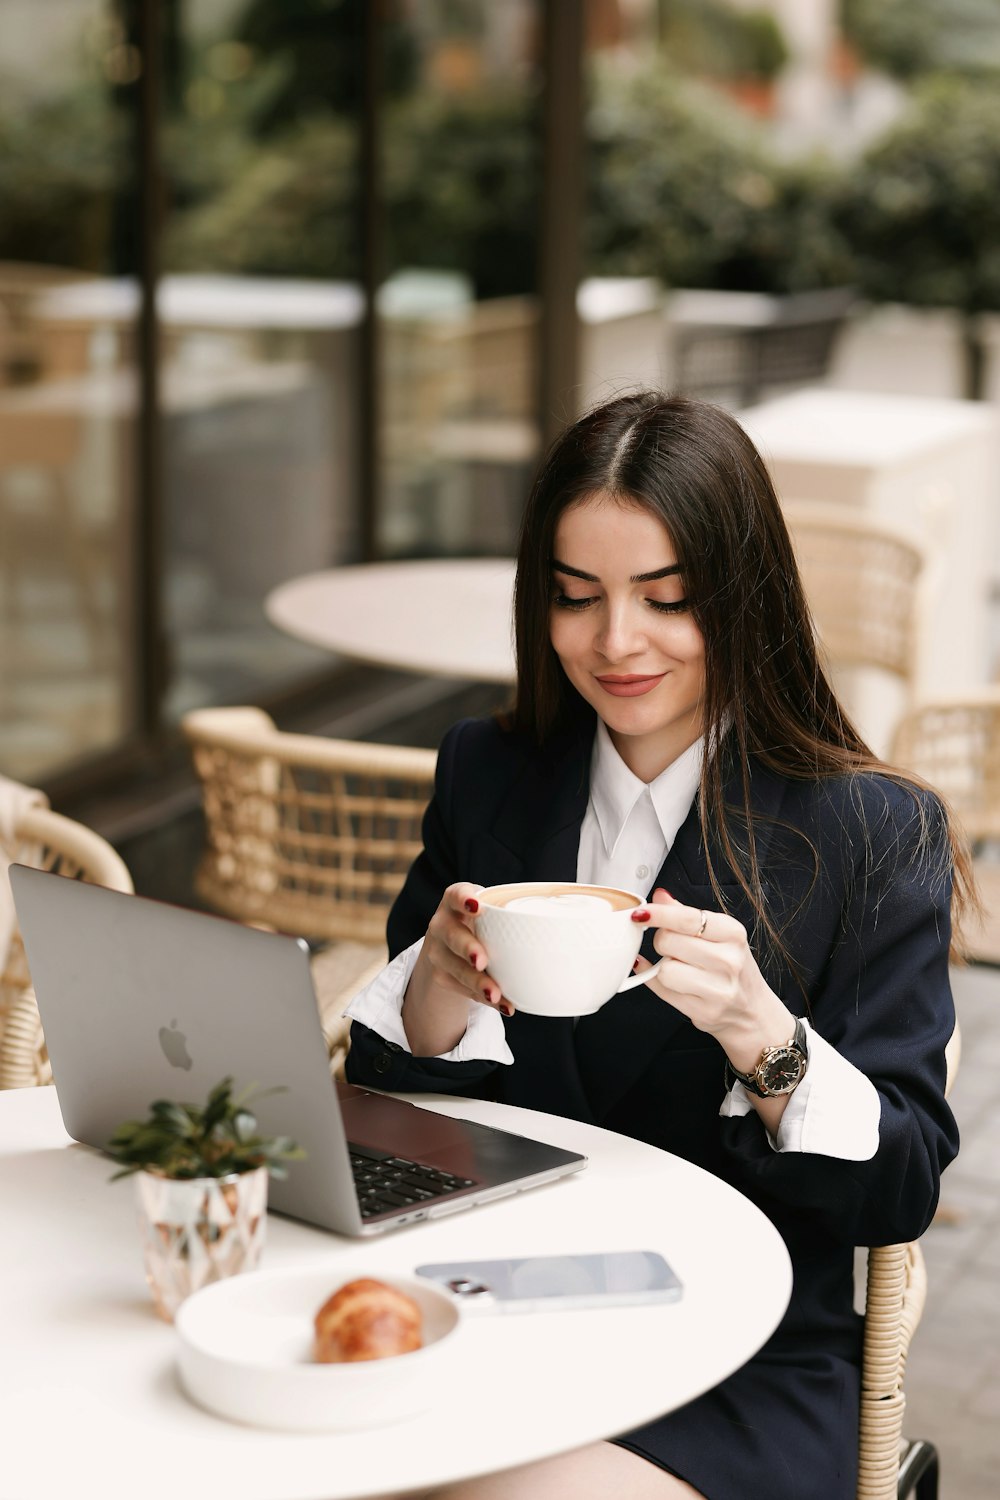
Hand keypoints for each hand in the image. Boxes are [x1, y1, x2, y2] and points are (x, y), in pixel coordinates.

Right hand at [415, 882, 513, 1017]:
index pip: (455, 895)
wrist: (448, 949)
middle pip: (451, 934)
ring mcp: (438, 952)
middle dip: (467, 947)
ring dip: (476, 982)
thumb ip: (512, 915)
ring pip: (455, 968)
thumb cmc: (482, 926)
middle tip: (483, 960)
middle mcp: (442, 925)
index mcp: (456, 903)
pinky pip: (462, 990)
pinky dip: (482, 998)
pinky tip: (502, 1004)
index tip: (479, 906)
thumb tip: (575, 927)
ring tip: (496, 993)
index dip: (465, 899)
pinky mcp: (442, 977)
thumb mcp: (489, 914)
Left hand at [633, 889, 792, 1072]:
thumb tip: (660, 896)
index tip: (642, 912)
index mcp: (733, 934)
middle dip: (662, 941)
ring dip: (663, 966)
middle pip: (668, 942)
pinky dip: (657, 981)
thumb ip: (686, 914)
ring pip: (665, 970)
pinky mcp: (704, 1012)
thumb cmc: (732, 968)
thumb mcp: (719, 935)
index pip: (687, 918)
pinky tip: (666, 977)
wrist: (751, 1011)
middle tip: (671, 946)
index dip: (659, 914)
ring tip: (679, 967)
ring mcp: (718, 990)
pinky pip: (663, 991)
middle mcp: (729, 961)